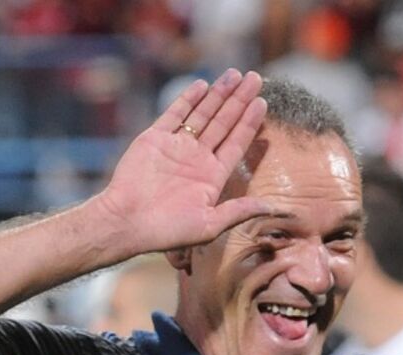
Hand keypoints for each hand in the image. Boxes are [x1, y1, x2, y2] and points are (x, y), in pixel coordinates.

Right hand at [93, 68, 272, 255]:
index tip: (263, 103)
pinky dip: (188, 100)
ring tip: (235, 75)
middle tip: (256, 78)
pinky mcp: (154, 140)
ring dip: (218, 95)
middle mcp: (197, 159)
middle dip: (239, 101)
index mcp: (212, 177)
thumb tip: (275, 208)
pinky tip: (203, 85)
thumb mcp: (211, 224)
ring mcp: (176, 148)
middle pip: (224, 123)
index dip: (250, 123)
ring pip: (202, 115)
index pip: (237, 143)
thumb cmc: (168, 231)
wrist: (127, 223)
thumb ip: (240, 211)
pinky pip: (174, 115)